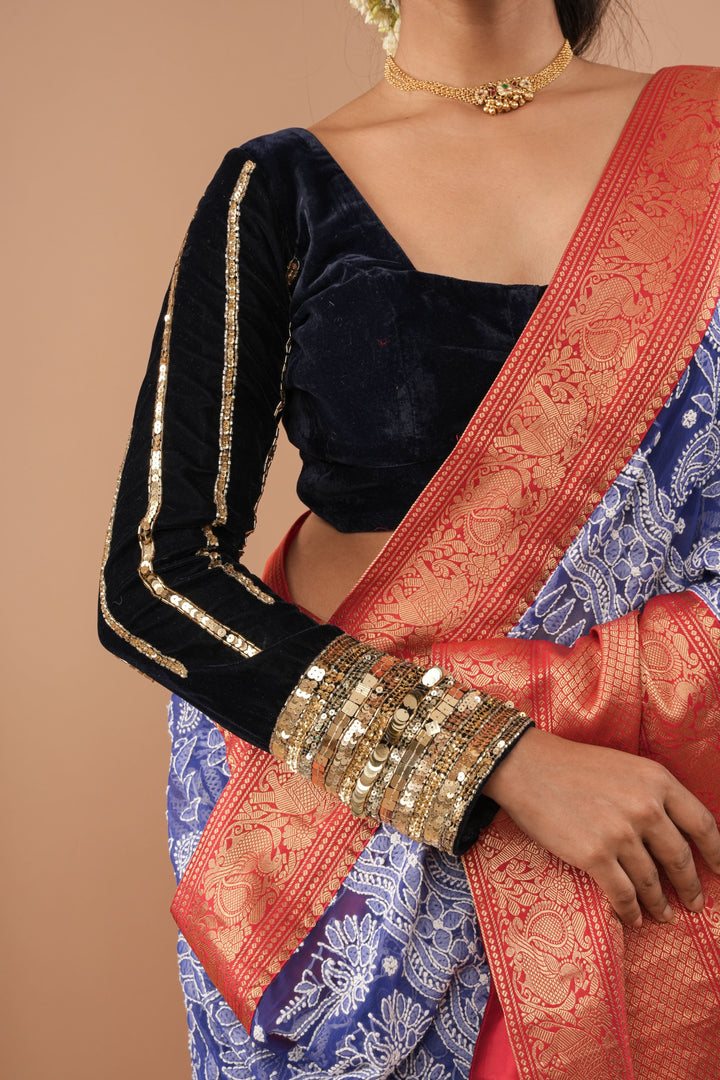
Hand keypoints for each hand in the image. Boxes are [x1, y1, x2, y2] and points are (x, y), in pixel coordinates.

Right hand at [483, 728, 719, 926]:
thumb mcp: (624, 767)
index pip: (702, 823)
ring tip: (665, 915)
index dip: (717, 853)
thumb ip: (653, 794)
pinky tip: (634, 918)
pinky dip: (632, 911)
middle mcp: (645, 807)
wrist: (525, 766)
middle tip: (696, 903)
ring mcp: (620, 833)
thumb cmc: (573, 766)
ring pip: (652, 881)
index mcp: (656, 780)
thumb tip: (674, 832)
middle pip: (680, 858)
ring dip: (660, 904)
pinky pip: (624, 894)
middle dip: (691, 887)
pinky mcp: (594, 855)